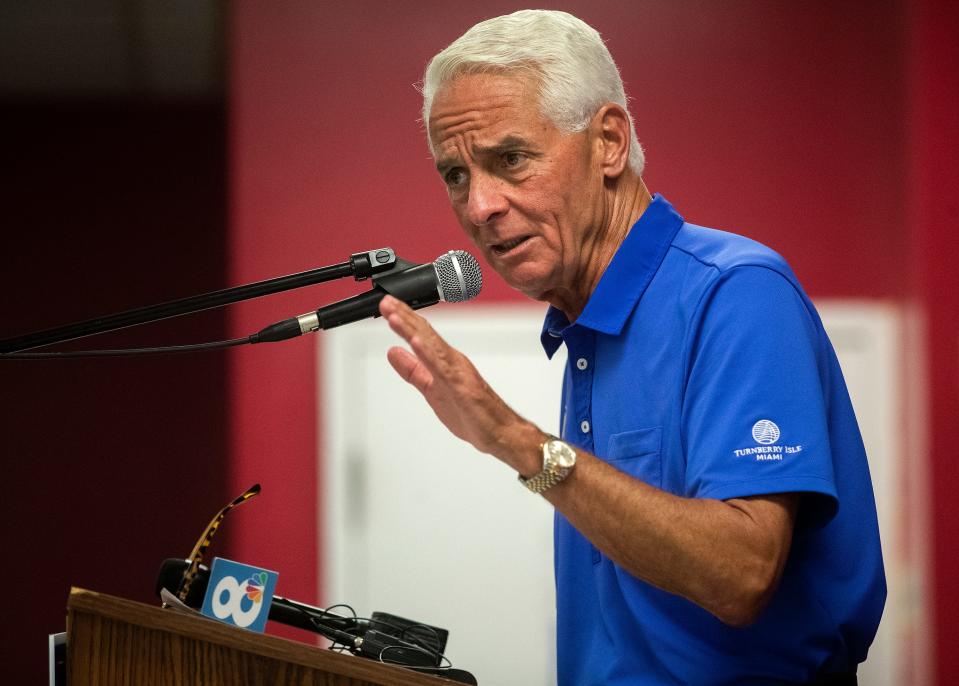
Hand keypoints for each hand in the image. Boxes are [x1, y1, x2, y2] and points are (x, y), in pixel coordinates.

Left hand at [378, 295, 541, 470]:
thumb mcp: (431, 389)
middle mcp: (452, 361)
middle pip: (425, 334)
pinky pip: (443, 369)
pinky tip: (416, 343)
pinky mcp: (462, 387)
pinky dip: (429, 354)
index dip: (403, 319)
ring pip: (432, 346)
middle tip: (386, 301)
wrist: (498, 433)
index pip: (421, 334)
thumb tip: (393, 352)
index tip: (387, 306)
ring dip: (413, 330)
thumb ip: (413, 370)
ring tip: (395, 316)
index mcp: (444, 361)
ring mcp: (458, 372)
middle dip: (404, 317)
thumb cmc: (472, 413)